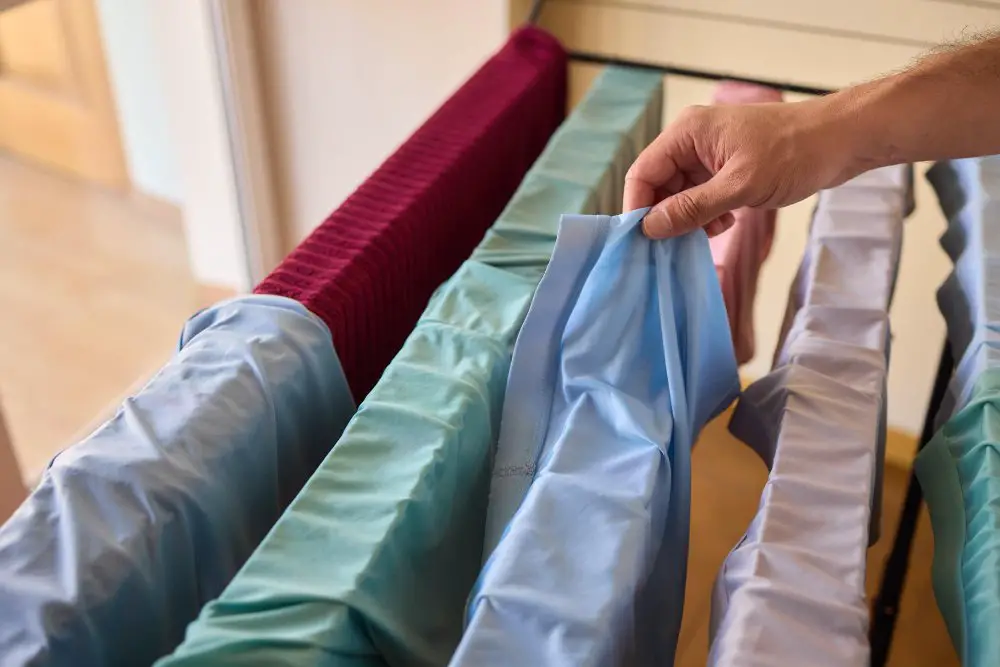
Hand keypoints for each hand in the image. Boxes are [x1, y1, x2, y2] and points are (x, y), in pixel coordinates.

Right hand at [624, 96, 858, 238]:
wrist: (842, 140)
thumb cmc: (794, 153)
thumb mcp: (739, 186)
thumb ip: (692, 208)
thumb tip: (651, 228)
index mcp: (688, 133)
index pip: (643, 173)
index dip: (638, 207)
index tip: (642, 241)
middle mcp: (692, 140)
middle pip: (658, 185)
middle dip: (666, 216)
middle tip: (677, 245)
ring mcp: (709, 154)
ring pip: (680, 193)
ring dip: (689, 218)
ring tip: (710, 233)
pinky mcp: (726, 167)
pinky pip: (701, 195)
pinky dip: (706, 214)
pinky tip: (725, 223)